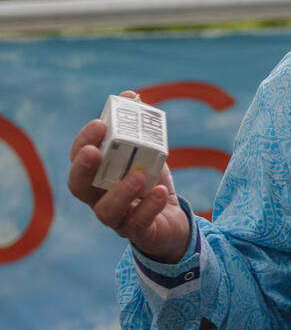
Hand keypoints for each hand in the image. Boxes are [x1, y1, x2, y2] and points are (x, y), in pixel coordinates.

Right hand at [67, 90, 190, 262]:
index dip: (84, 141)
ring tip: (138, 176)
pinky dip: (148, 208)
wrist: (172, 222)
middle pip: (79, 187)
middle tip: (94, 151)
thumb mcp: (149, 152)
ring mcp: (118, 219)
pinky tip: (161, 193)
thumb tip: (132, 96)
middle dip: (83, 168)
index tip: (100, 122)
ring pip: (105, 211)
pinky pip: (138, 225)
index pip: (79, 158)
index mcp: (98, 176)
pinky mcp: (140, 233)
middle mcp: (100, 198)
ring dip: (120, 192)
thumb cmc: (151, 183)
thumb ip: (139, 126)